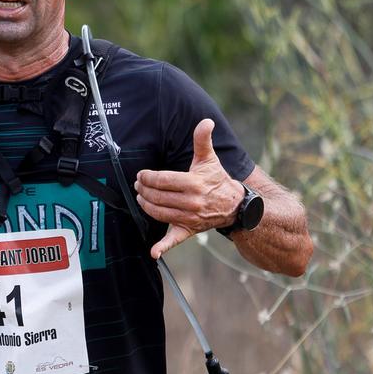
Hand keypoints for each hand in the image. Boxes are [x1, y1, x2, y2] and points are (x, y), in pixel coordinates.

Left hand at [134, 119, 244, 258]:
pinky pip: (174, 240)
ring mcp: (189, 218)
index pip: (162, 180)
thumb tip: (206, 121)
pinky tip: (154, 252)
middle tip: (138, 184)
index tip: (141, 175)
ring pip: (159, 212)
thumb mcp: (210, 159)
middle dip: (143, 189)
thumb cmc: (217, 180)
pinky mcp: (189, 230)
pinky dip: (163, 247)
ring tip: (140, 197)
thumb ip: (203, 140)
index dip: (148, 177)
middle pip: (157, 196)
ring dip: (145, 205)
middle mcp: (191, 202)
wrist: (234, 206)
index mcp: (194, 183)